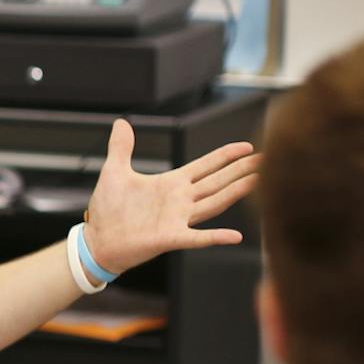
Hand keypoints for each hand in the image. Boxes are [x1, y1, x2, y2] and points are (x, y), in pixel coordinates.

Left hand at [83, 119, 259, 276]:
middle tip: (266, 160)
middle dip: (241, 170)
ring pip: (214, 202)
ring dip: (236, 192)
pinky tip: (235, 236)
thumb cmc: (108, 210)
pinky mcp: (170, 238)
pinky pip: (197, 237)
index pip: (205, 166)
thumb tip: (121, 122)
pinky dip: (215, 237)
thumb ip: (122, 147)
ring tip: (259, 182)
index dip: (226, 156)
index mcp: (171, 183)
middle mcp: (180, 200)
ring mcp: (178, 219)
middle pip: (217, 181)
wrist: (97, 240)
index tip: (247, 146)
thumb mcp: (115, 172)